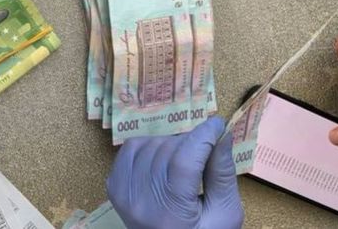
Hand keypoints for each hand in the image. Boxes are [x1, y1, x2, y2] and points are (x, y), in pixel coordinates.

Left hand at [106, 116, 242, 228]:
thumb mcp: (225, 213)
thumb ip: (223, 174)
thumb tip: (222, 134)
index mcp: (171, 213)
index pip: (183, 161)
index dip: (202, 136)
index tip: (217, 124)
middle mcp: (140, 202)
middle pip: (167, 150)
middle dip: (191, 143)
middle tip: (206, 152)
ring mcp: (122, 194)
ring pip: (149, 144)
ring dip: (172, 144)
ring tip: (186, 160)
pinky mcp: (113, 187)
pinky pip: (130, 148)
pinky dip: (150, 145)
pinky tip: (163, 159)